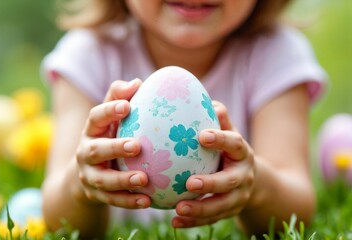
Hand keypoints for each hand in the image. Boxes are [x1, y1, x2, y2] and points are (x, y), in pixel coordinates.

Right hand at [75, 79, 151, 208]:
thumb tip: (138, 82)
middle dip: (114, 147)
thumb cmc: (107, 138)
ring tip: (144, 179)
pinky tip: (147, 201)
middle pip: (94, 150)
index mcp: (92, 131)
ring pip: (102, 180)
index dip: (109, 111)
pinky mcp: (96, 195)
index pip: (95, 117)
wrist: (84, 175)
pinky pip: (112, 200)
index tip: (127, 106)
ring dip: (122, 180)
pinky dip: (129, 201)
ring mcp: (89, 175)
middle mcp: (85, 152)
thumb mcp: (110, 120)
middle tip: (136, 146)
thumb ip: (120, 99)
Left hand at [172, 101, 255, 227]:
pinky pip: (212, 219)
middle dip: (211, 183)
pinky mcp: (230, 212)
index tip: (201, 136)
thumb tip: (208, 101)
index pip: (235, 144)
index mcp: (242, 153)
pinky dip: (194, 222)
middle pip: (230, 182)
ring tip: (179, 209)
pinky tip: (175, 222)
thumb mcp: (230, 135)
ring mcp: (238, 197)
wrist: (254, 181)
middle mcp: (243, 176)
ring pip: (221, 206)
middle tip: (189, 183)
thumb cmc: (231, 151)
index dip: (221, 139)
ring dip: (200, 210)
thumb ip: (220, 121)